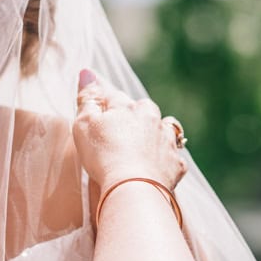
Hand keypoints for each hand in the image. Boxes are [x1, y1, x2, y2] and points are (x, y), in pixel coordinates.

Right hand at [72, 69, 186, 189]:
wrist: (134, 188)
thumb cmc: (103, 155)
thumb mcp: (84, 124)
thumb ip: (87, 98)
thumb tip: (87, 72)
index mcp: (128, 106)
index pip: (113, 97)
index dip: (104, 106)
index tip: (96, 116)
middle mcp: (152, 118)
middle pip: (143, 110)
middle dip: (133, 117)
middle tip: (119, 134)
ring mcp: (166, 140)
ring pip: (165, 128)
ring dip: (156, 134)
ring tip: (144, 146)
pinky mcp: (176, 164)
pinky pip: (173, 157)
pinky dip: (166, 160)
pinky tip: (157, 168)